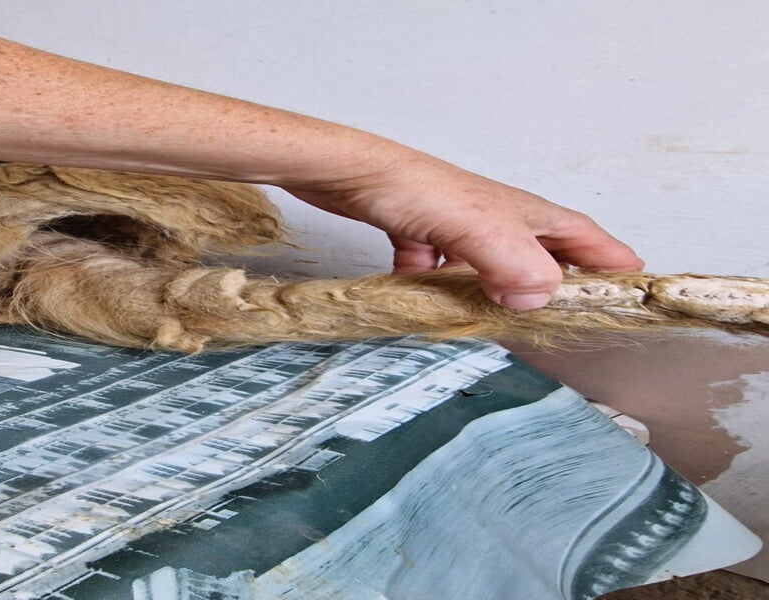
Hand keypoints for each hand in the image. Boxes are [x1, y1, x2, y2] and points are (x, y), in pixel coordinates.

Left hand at [284, 151, 643, 308]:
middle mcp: (497, 218)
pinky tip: (424, 305)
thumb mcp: (478, 228)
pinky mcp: (418, 232)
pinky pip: (435, 269)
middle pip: (542, 256)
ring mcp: (458, 227)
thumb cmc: (414, 187)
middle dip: (556, 289)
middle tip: (565, 325)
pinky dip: (435, 289)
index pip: (586, 240)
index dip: (612, 266)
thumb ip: (514, 263)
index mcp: (525, 214)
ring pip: (488, 267)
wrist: (347, 172)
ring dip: (494, 295)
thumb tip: (538, 299)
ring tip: (497, 326)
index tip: (632, 295)